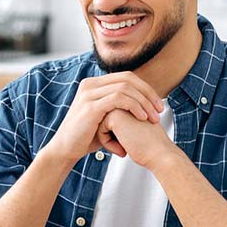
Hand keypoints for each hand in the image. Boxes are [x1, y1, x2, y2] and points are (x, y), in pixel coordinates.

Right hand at [43, 72, 163, 163]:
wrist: (66, 149)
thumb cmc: (86, 137)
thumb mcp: (104, 118)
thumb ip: (118, 108)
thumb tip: (140, 105)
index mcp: (94, 84)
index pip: (126, 77)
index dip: (145, 88)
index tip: (157, 104)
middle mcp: (90, 84)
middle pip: (128, 78)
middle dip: (148, 93)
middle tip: (160, 109)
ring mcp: (89, 93)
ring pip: (125, 87)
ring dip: (144, 101)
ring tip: (153, 117)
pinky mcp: (90, 106)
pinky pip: (119, 98)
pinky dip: (135, 107)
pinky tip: (142, 118)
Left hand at [96, 109, 177, 168]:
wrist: (160, 153)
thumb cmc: (149, 146)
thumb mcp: (133, 128)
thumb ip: (120, 122)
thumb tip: (103, 126)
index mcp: (130, 101)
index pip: (110, 119)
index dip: (116, 135)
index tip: (130, 142)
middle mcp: (125, 100)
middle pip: (103, 120)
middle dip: (111, 137)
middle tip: (127, 145)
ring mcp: (120, 105)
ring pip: (100, 124)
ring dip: (109, 140)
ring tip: (125, 147)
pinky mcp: (115, 115)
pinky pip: (100, 130)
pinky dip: (108, 143)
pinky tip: (123, 148)